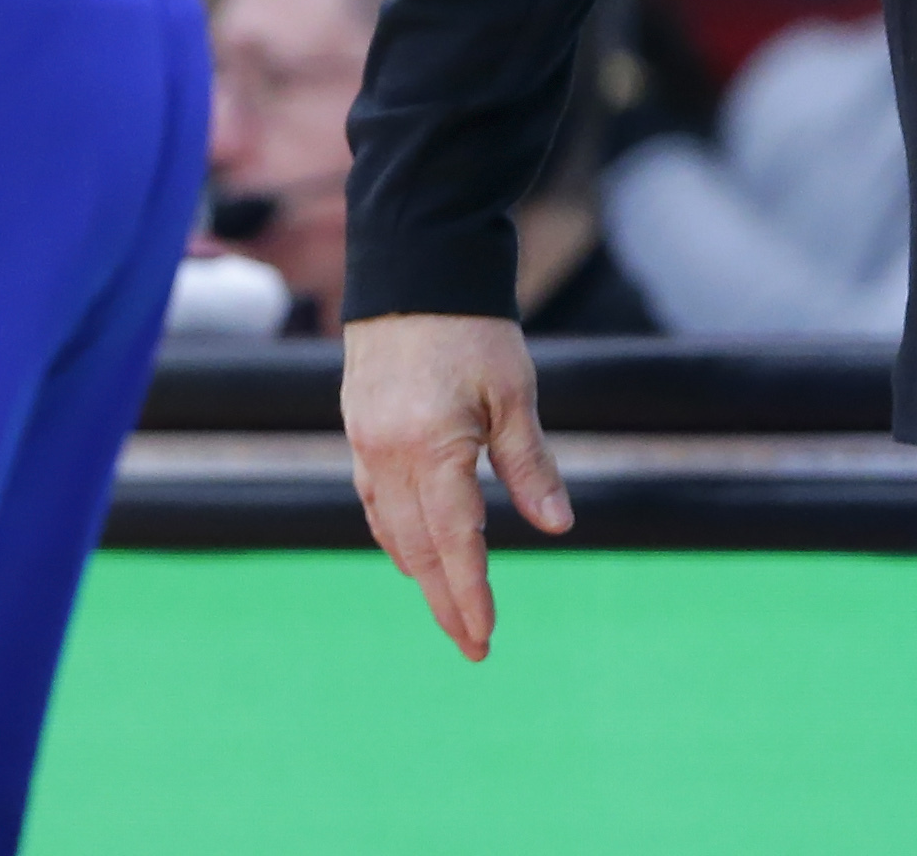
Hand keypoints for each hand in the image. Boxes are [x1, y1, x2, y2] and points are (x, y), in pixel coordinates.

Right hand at [341, 311, 573, 660]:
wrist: (413, 272)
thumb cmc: (473, 329)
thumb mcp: (515, 394)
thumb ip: (530, 464)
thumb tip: (558, 526)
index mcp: (431, 449)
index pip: (453, 543)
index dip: (469, 595)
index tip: (484, 638)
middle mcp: (388, 456)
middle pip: (417, 549)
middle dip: (445, 599)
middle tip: (473, 644)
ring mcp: (366, 445)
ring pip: (392, 530)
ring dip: (421, 572)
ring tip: (449, 607)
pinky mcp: (358, 430)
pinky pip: (375, 501)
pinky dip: (397, 534)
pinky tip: (413, 550)